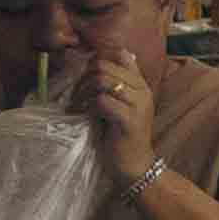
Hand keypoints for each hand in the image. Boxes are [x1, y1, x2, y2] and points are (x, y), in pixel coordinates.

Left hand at [63, 46, 158, 183]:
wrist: (134, 165)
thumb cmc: (121, 135)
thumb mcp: (119, 105)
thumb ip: (114, 85)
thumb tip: (94, 62)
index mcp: (141, 84)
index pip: (121, 54)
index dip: (98, 59)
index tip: (85, 75)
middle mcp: (143, 91)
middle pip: (105, 67)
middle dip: (84, 79)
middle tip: (76, 96)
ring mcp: (138, 105)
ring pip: (103, 81)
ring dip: (83, 92)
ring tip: (78, 106)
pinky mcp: (129, 120)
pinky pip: (102, 101)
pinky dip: (88, 107)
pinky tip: (85, 116)